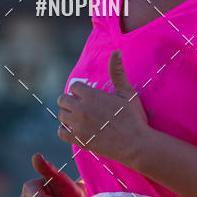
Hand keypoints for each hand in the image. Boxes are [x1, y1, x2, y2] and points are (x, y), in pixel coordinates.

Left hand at [56, 50, 148, 164]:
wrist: (136, 144)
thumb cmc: (133, 118)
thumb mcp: (127, 92)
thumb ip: (118, 72)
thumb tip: (117, 51)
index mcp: (91, 95)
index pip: (74, 87)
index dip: (80, 90)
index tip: (86, 96)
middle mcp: (81, 109)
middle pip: (63, 100)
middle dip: (70, 101)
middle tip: (80, 106)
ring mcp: (78, 125)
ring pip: (61, 115)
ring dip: (67, 115)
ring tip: (78, 118)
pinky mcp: (78, 140)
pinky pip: (61, 133)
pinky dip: (64, 130)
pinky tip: (73, 130)